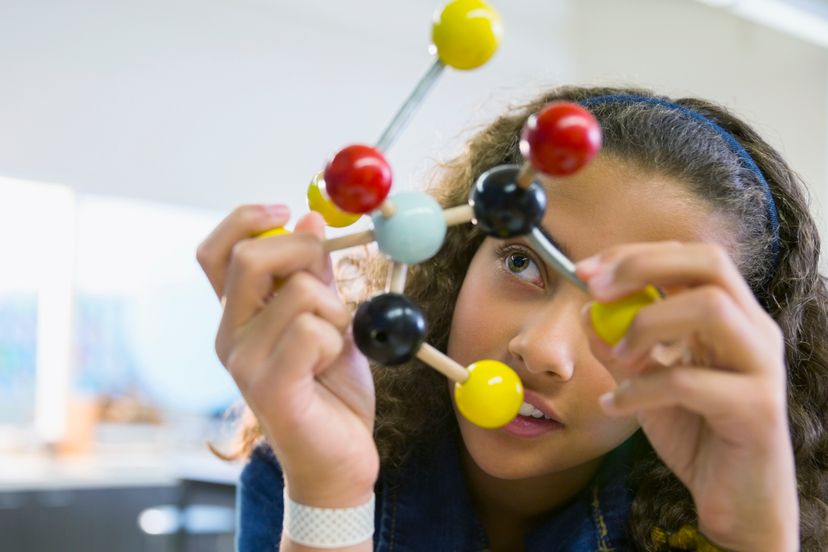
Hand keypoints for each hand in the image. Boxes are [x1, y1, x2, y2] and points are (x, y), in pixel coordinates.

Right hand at [197, 204, 377, 507]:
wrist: (338, 459)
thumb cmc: (332, 389)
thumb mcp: (330, 318)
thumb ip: (316, 274)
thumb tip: (309, 220)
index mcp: (238, 315)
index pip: (215, 251)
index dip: (245, 218)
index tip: (287, 210)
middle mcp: (229, 335)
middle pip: (249, 257)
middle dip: (304, 252)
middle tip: (331, 282)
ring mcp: (243, 363)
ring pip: (297, 292)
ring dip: (335, 309)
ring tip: (337, 342)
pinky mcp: (268, 388)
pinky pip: (311, 332)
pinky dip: (336, 339)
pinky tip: (331, 365)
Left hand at [576, 241, 798, 550]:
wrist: (734, 500)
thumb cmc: (695, 433)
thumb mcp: (644, 381)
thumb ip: (618, 346)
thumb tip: (585, 310)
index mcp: (730, 315)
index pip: (688, 256)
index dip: (634, 254)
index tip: (584, 269)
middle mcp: (753, 330)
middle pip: (708, 262)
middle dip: (643, 266)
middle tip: (596, 289)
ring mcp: (761, 367)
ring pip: (710, 308)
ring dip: (647, 323)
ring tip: (617, 357)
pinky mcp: (757, 409)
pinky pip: (691, 382)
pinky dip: (641, 389)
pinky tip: (615, 406)